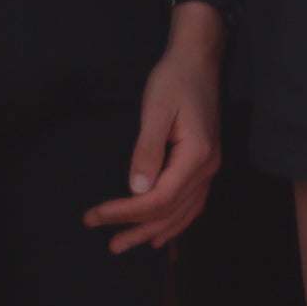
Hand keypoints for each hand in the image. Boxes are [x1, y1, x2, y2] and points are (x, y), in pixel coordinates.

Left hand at [86, 10, 224, 251]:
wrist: (198, 61)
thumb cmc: (173, 80)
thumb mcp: (156, 110)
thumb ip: (147, 150)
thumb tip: (137, 189)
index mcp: (196, 156)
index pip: (159, 198)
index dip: (127, 211)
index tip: (97, 216)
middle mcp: (207, 168)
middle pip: (171, 212)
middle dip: (136, 228)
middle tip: (108, 244)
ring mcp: (209, 168)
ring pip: (182, 213)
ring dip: (153, 231)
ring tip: (125, 244)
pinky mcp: (204, 164)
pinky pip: (191, 204)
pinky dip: (174, 222)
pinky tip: (158, 234)